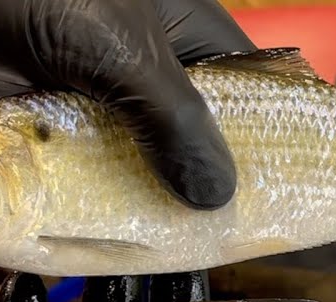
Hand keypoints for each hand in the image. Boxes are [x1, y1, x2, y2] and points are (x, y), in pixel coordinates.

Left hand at [0, 0, 253, 207]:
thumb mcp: (121, 55)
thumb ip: (173, 124)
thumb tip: (217, 197)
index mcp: (187, 29)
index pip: (252, 86)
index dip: (267, 139)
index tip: (278, 191)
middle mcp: (151, 58)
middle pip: (199, 128)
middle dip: (205, 178)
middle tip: (225, 229)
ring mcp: (102, 86)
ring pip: (144, 149)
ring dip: (150, 191)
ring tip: (175, 238)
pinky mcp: (57, 110)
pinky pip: (91, 160)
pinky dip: (98, 190)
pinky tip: (114, 224)